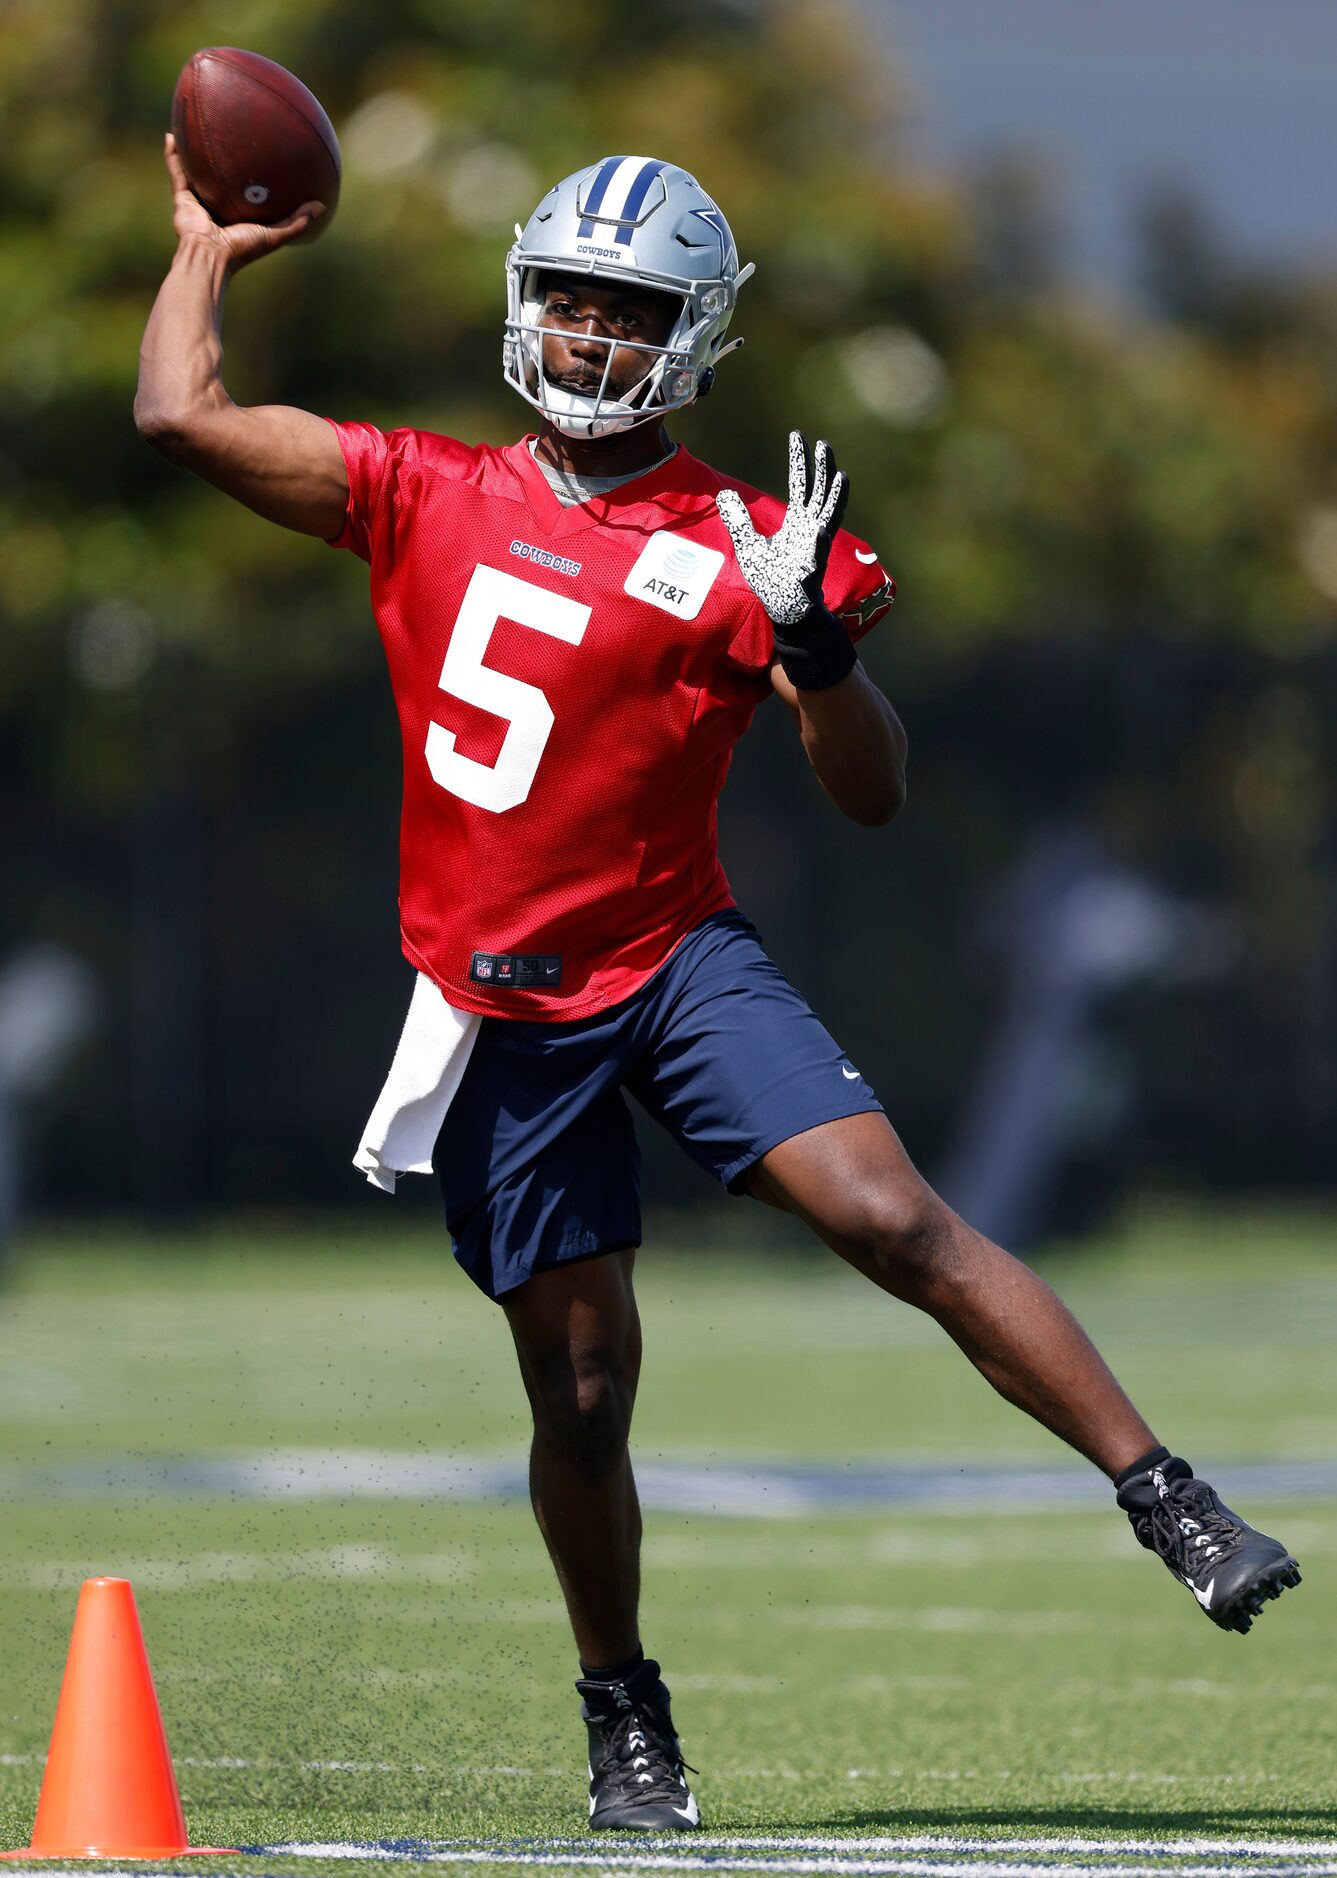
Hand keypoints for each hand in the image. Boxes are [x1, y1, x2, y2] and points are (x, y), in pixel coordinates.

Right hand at [164, 132, 322, 270]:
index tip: (256, 155)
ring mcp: (197, 201)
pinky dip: (172, 154)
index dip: (249, 175)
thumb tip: (321, 206)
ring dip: (192, 151)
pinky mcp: (181, 198)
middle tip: (226, 135)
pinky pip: (176, 171)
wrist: (211, 257)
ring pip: (194, 170)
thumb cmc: (243, 250)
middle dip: (220, 158)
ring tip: (192, 127)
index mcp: (236, 214)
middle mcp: (216, 205)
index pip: (243, 190)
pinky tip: (172, 134)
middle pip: (218, 176)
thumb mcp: (274, 234)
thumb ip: (297, 221)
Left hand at [716, 431, 856, 690]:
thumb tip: (723, 494)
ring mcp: (817, 536)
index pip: (799, 484)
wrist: (785, 606)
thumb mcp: (748, 544)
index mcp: (797, 523)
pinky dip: (833, 505)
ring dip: (829, 480)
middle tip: (819, 441)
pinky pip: (828, 523)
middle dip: (818, 465)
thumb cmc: (770, 581)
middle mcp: (811, 526)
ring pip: (827, 501)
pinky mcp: (817, 548)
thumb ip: (738, 519)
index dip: (799, 461)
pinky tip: (838, 487)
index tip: (798, 437)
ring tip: (831, 458)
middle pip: (817, 488)